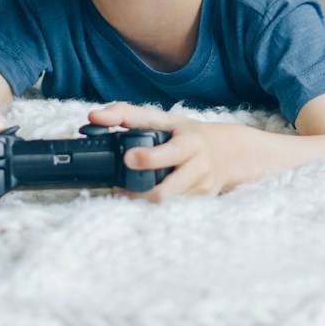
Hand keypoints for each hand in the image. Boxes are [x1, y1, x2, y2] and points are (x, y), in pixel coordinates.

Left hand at [85, 102, 275, 200]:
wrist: (230, 154)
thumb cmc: (188, 134)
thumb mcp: (165, 119)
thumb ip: (129, 115)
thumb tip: (93, 118)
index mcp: (190, 142)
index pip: (171, 153)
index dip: (149, 158)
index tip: (128, 157)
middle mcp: (198, 166)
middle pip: (165, 191)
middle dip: (139, 192)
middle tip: (118, 188)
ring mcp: (200, 189)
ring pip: (165, 205)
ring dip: (140, 201)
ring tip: (124, 192)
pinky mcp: (199, 203)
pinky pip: (171, 210)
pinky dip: (152, 206)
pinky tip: (140, 199)